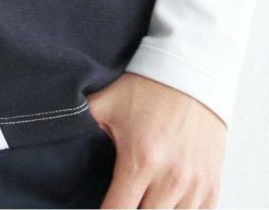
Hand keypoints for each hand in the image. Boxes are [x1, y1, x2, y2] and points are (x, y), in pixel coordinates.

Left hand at [87, 72, 225, 208]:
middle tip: (122, 197)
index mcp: (140, 161)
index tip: (101, 206)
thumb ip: (81, 125)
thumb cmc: (148, 88)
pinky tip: (165, 201)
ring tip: (141, 198)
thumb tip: (57, 135)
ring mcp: (195, 186)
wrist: (192, 72)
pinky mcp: (211, 187)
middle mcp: (170, 179)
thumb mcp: (107, 103)